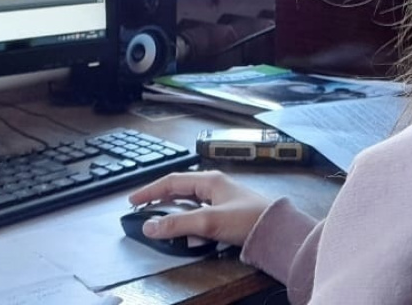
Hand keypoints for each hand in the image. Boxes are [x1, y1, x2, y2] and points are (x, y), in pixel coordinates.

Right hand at [128, 170, 271, 247]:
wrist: (277, 231)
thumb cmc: (249, 219)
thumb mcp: (209, 222)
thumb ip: (179, 224)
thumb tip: (151, 226)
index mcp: (209, 180)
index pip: (172, 181)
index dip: (150, 190)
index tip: (134, 201)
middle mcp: (214, 185)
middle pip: (180, 189)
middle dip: (160, 200)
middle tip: (143, 210)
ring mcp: (221, 198)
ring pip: (190, 203)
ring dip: (175, 212)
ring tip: (161, 221)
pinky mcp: (227, 212)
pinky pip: (200, 214)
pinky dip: (189, 221)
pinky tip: (189, 231)